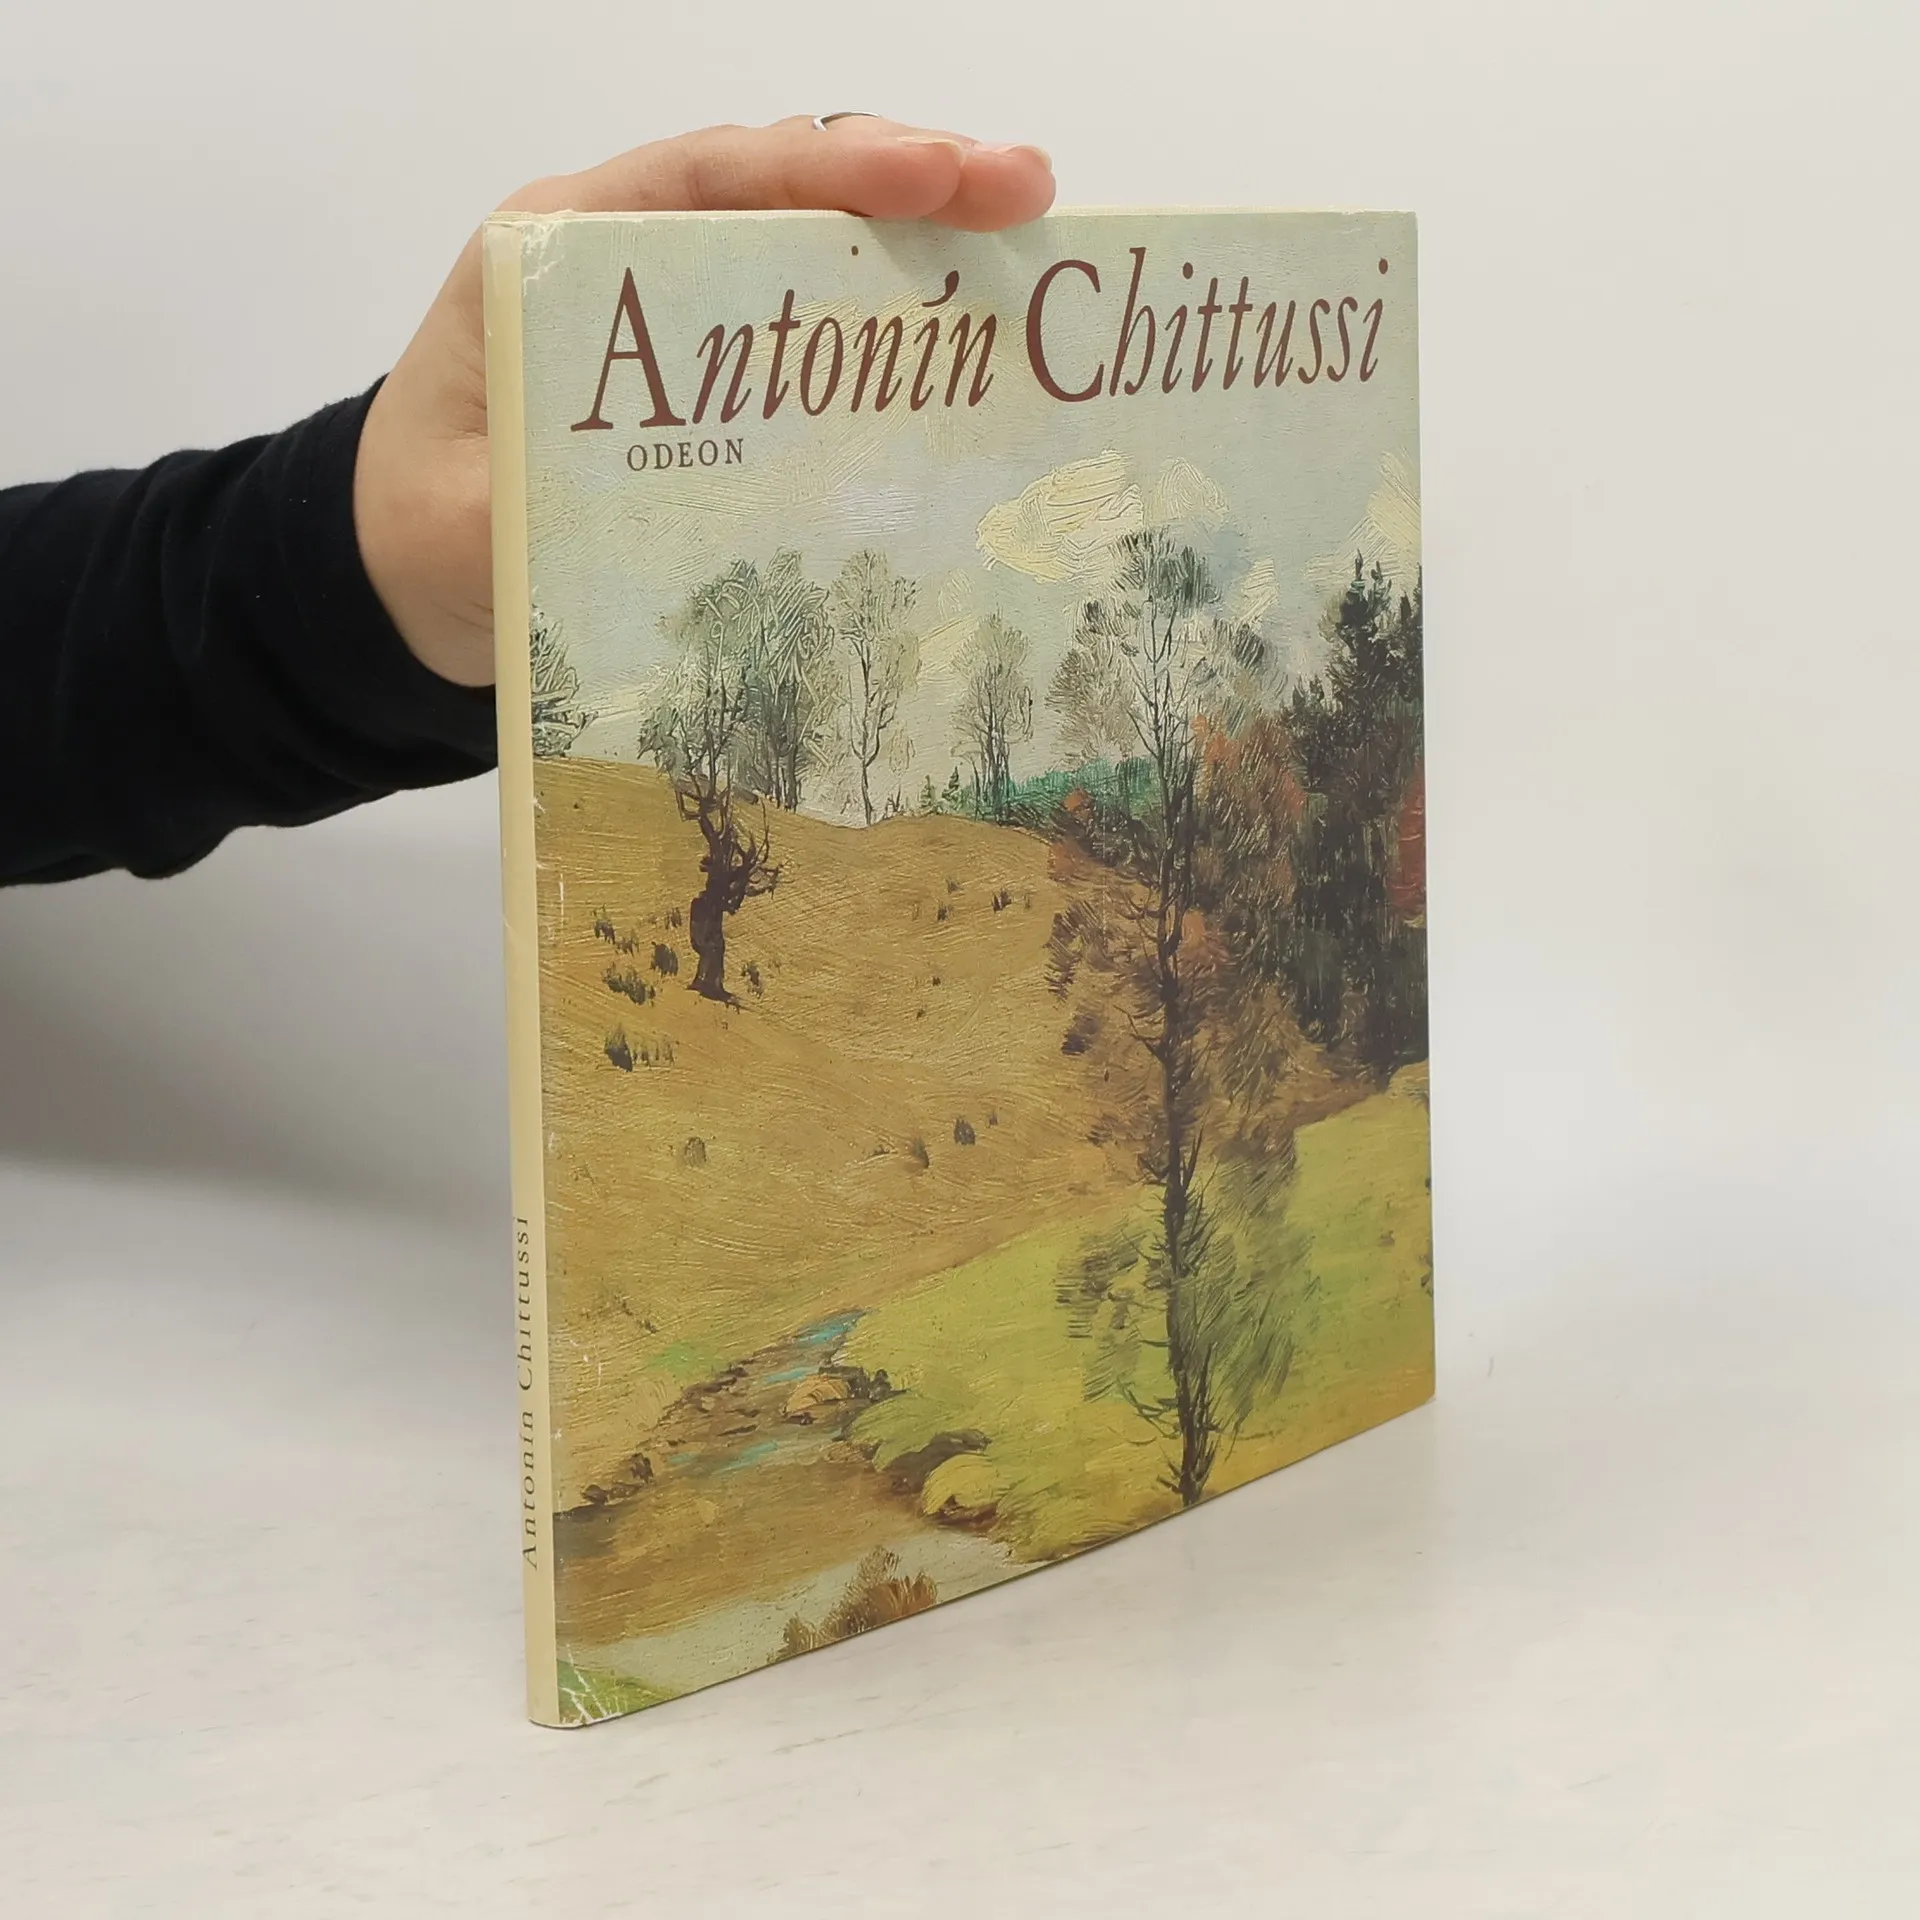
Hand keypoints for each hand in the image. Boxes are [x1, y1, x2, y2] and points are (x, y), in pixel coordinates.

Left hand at [354, 117, 1055, 688]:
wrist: (404, 571)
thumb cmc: (423, 529)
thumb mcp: (461, 526)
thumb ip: (534, 508)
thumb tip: (640, 513)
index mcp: (559, 249)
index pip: (709, 175)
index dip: (826, 168)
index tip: (932, 176)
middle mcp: (632, 257)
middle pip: (785, 188)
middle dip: (912, 180)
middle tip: (1028, 192)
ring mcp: (685, 316)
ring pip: (815, 247)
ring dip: (925, 244)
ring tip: (1033, 246)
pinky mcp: (719, 383)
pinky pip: (816, 334)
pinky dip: (895, 328)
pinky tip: (973, 345)